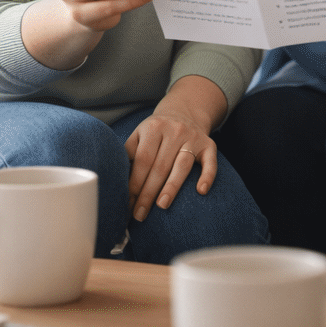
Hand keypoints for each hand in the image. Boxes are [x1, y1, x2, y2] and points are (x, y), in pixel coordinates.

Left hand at [123, 75, 226, 221]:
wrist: (185, 112)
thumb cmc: (156, 132)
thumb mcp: (139, 134)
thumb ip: (128, 154)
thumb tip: (114, 183)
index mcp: (153, 128)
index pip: (142, 159)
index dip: (134, 183)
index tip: (127, 204)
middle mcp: (174, 131)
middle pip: (160, 166)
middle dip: (148, 192)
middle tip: (140, 214)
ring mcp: (193, 137)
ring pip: (182, 165)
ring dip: (171, 187)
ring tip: (162, 206)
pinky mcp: (208, 145)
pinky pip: (210, 161)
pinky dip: (207, 176)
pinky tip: (201, 191)